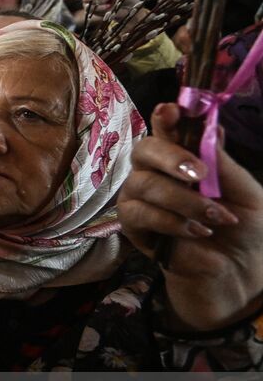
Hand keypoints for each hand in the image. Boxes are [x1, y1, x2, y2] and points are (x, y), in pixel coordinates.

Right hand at [120, 103, 262, 330]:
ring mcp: (140, 199)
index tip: (171, 110)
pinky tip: (197, 232)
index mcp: (184, 159)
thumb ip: (223, 164)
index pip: (167, 130)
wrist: (239, 270)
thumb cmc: (245, 227)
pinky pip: (139, 214)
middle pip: (143, 149)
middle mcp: (156, 173)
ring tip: (214, 217)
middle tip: (199, 175)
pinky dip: (172, 222)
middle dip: (170, 156)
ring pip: (143, 184)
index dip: (165, 118)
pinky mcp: (133, 228)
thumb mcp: (246, 192)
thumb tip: (211, 128)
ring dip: (183, 200)